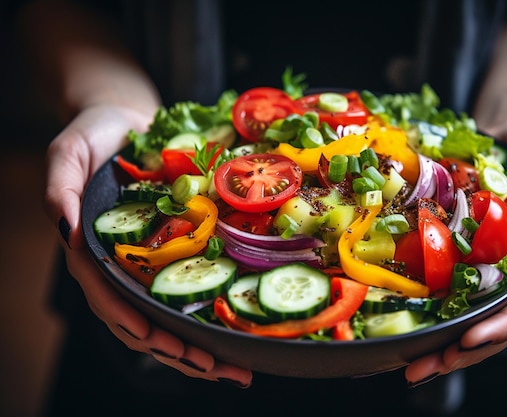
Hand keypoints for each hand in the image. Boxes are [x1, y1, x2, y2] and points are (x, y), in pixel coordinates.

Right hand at [44, 104, 252, 385]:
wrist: (127, 121)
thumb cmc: (95, 135)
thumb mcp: (68, 152)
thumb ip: (59, 187)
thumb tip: (65, 228)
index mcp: (91, 251)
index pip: (107, 296)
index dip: (129, 319)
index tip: (156, 340)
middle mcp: (120, 266)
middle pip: (142, 320)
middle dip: (176, 350)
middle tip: (216, 368)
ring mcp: (147, 264)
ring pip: (168, 317)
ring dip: (198, 349)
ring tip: (234, 369)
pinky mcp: (173, 253)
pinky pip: (190, 290)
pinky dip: (208, 317)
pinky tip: (236, 332)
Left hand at [405, 118, 506, 384]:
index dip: (503, 325)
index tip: (470, 339)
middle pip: (496, 322)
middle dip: (464, 350)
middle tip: (425, 369)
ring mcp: (488, 268)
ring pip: (470, 316)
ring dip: (442, 345)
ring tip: (411, 366)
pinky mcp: (463, 258)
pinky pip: (447, 291)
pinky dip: (430, 315)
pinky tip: (406, 333)